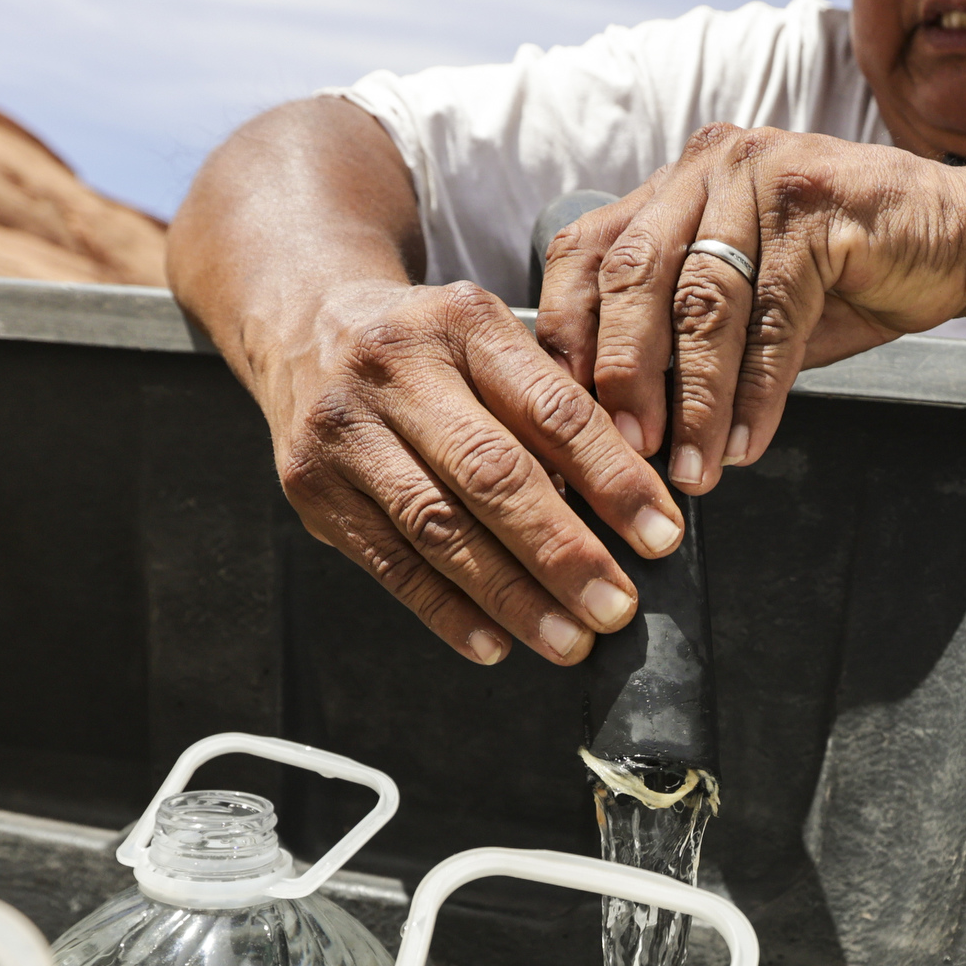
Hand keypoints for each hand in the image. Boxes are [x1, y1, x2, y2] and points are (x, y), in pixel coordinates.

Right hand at [261, 276, 686, 665]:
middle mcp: (394, 369)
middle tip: (616, 607)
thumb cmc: (428, 347)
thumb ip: (555, 407)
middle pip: (490, 474)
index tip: (661, 536)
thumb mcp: (492, 342)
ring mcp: (344, 431)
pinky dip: (447, 610)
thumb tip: (636, 506)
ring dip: (511, 596)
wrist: (304, 324)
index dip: (613, 479)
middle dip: (563, 552)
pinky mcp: (312, 488)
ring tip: (567, 639)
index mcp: (462, 322)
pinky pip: (389, 564)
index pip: (552, 410)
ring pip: (438, 529)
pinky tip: (495, 642)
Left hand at [535, 126, 965, 497]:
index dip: (564, 334)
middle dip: (619, 372)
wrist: (961, 238)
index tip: (560, 415)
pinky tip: (744, 444)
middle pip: (632, 274)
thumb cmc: (846, 277)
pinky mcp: (820, 208)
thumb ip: (684, 340)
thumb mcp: (747, 303)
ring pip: (704, 301)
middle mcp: (708, 168)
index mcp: (673, 186)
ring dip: (693, 400)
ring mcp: (764, 178)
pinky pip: (772, 317)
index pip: (586, 252)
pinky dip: (756, 393)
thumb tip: (616, 427)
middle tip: (620, 450)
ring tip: (688, 470)